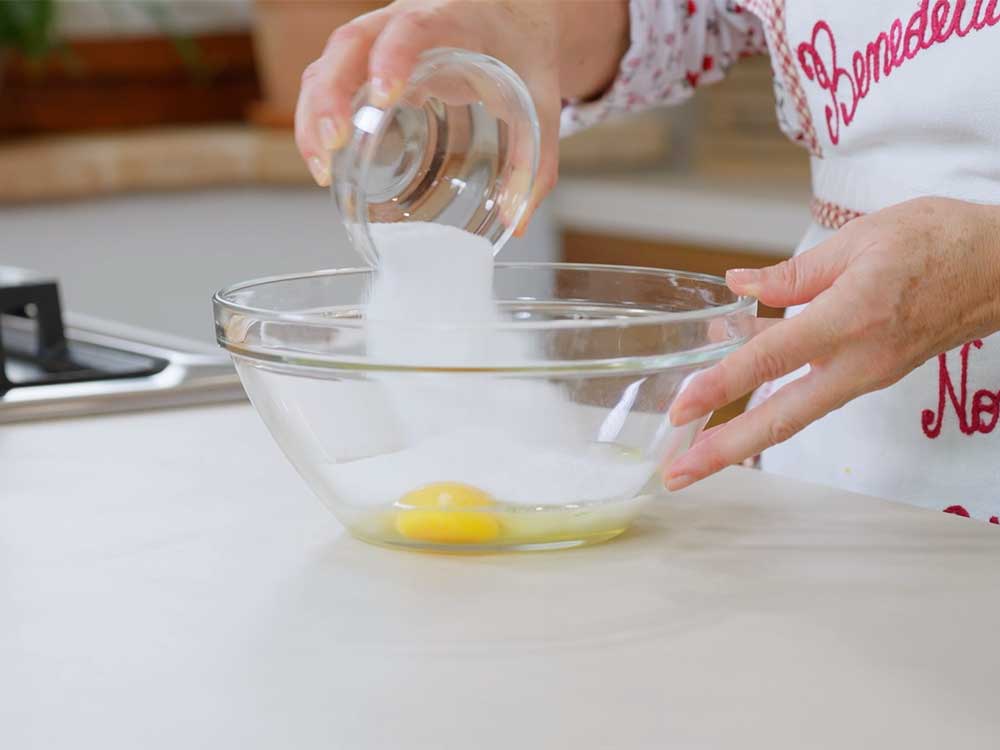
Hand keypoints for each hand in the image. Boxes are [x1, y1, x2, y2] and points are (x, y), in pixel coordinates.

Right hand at [295, 0, 628, 230]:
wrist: (513, 17)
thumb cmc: (522, 51)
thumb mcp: (541, 101)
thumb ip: (535, 160)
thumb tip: (518, 219)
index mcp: (452, 18)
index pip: (412, 27)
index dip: (392, 58)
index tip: (386, 95)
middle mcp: (404, 19)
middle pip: (350, 43)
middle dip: (333, 94)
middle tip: (334, 144)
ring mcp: (379, 39)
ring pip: (328, 63)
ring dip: (315, 113)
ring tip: (323, 168)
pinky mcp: (367, 61)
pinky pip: (329, 80)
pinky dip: (319, 118)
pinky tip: (326, 159)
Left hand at [665, 197, 999, 489]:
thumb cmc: (941, 241)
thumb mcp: (861, 240)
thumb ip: (795, 273)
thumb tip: (740, 287)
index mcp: (852, 317)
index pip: (772, 357)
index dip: (722, 384)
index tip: (682, 407)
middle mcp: (859, 360)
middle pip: (782, 418)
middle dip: (725, 450)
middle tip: (678, 474)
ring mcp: (868, 374)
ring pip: (796, 413)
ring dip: (744, 436)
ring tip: (696, 453)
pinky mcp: (872, 375)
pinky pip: (813, 392)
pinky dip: (772, 399)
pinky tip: (737, 387)